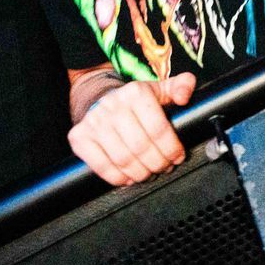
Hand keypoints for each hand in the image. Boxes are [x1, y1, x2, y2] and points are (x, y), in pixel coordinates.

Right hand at [68, 73, 195, 186]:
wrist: (97, 98)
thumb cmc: (133, 100)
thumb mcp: (158, 89)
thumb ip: (180, 87)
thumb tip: (185, 95)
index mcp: (136, 92)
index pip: (159, 129)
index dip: (172, 148)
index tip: (177, 157)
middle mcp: (113, 105)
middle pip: (141, 147)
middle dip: (157, 163)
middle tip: (163, 168)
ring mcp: (94, 122)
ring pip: (123, 159)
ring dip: (140, 173)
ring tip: (148, 173)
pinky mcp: (79, 137)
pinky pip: (101, 166)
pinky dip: (118, 177)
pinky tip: (128, 177)